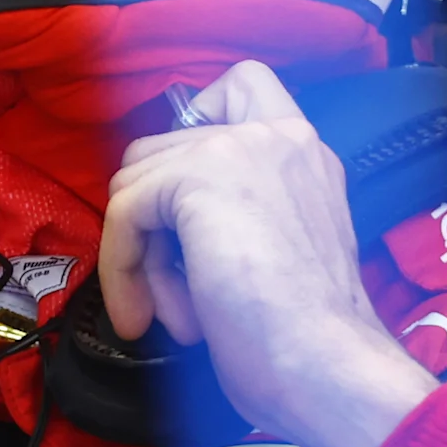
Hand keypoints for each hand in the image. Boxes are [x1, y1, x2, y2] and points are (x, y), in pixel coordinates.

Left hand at [102, 61, 434, 446]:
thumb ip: (239, 212)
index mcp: (306, 152)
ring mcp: (238, 149)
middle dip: (155, 224)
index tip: (186, 196)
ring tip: (184, 312)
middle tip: (181, 290)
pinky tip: (144, 317)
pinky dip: (120, 269)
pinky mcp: (198, 178)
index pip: (241, 84)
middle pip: (162, 147)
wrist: (325, 363)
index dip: (195, 126)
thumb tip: (161, 221)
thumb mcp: (280, 249)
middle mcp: (278, 135)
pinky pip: (123, 212)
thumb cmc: (307, 336)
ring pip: (136, 182)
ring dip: (143, 257)